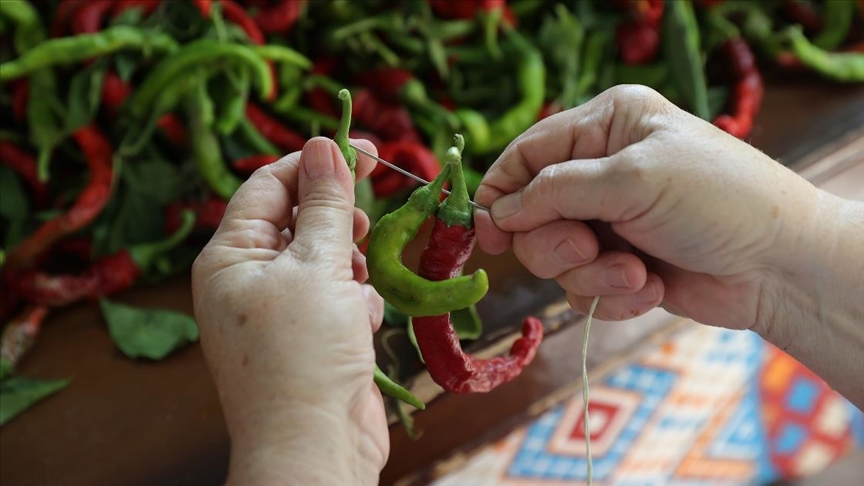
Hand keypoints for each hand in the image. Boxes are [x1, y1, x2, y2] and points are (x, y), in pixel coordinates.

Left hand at [192, 138, 387, 484]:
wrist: (314, 446)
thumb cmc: (305, 353)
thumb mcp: (318, 266)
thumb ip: (326, 203)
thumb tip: (325, 144)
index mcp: (230, 257)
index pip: (268, 185)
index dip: (314, 162)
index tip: (365, 148)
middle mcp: (247, 280)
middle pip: (297, 219)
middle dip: (337, 216)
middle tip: (370, 214)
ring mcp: (279, 312)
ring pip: (323, 258)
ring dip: (350, 263)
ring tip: (358, 283)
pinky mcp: (310, 337)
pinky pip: (337, 297)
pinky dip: (355, 301)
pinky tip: (361, 323)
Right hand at [474, 85, 823, 331]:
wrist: (780, 267)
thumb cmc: (717, 201)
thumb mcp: (632, 180)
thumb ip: (555, 191)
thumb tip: (497, 212)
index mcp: (606, 127)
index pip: (527, 154)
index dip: (500, 193)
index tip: (488, 235)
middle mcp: (600, 171)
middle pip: (530, 215)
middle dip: (558, 242)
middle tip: (590, 247)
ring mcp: (609, 221)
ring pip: (554, 259)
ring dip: (591, 273)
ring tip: (636, 273)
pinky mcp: (619, 266)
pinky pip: (581, 289)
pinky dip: (612, 295)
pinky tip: (650, 286)